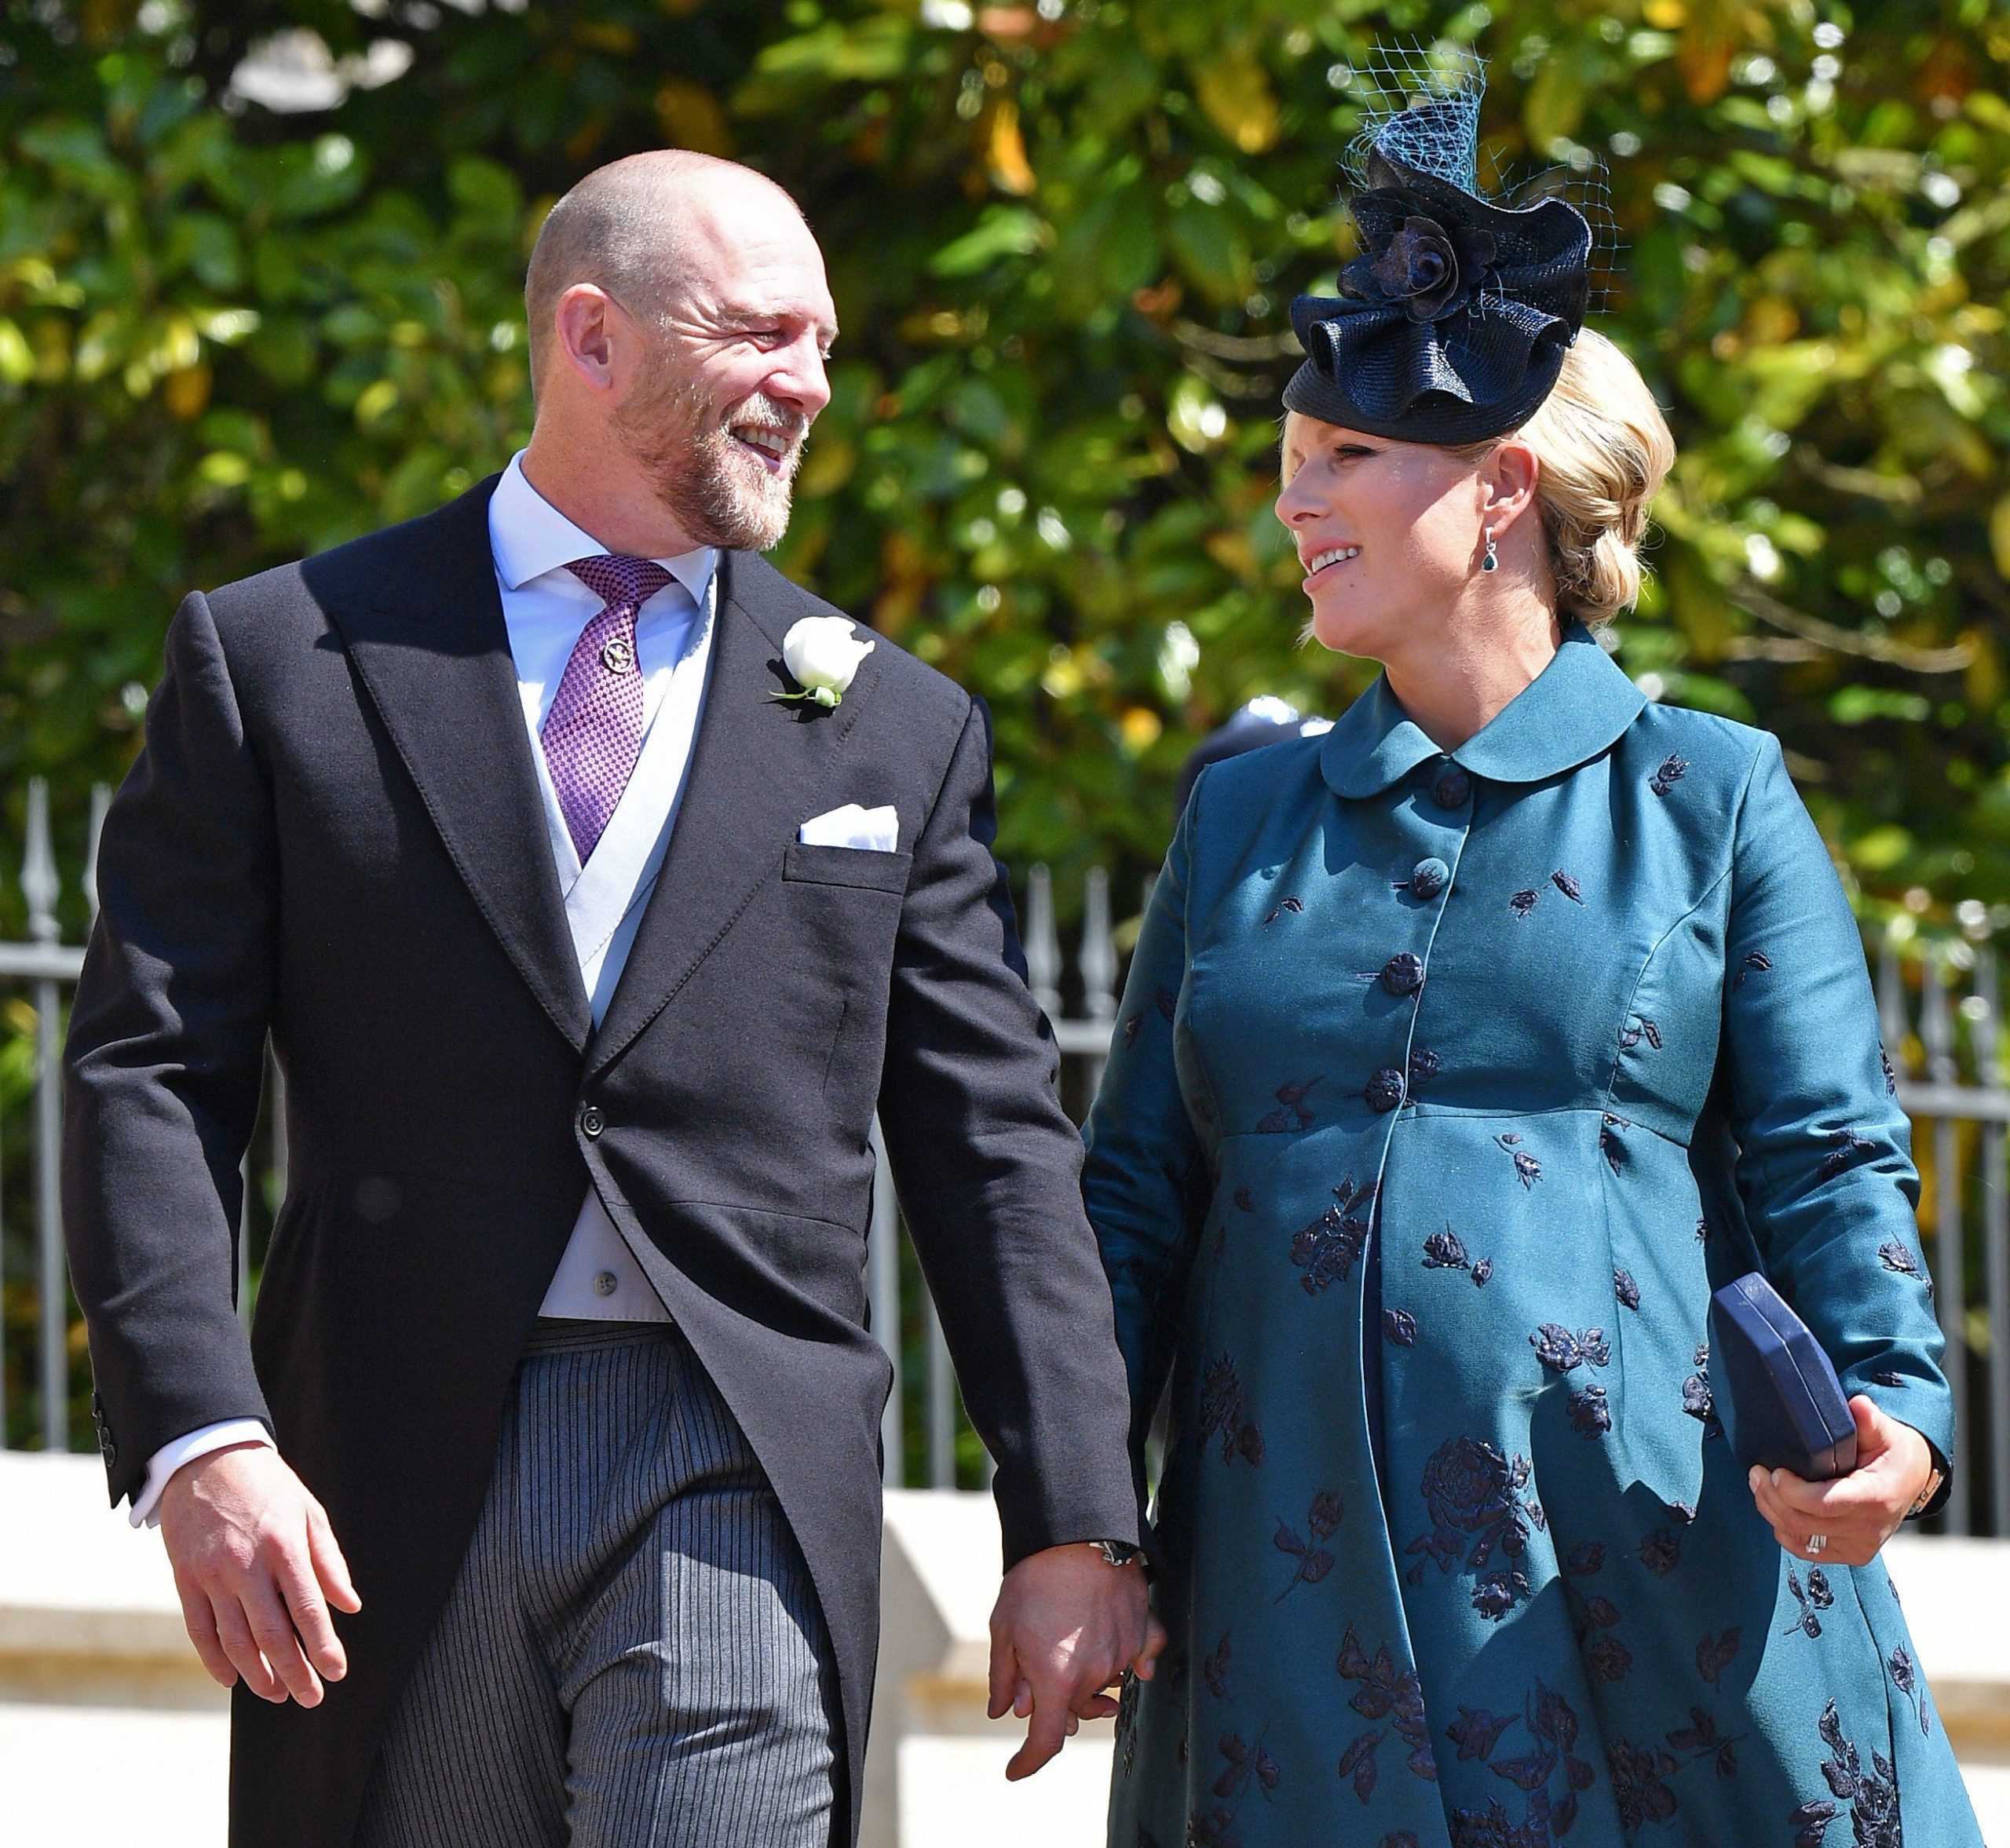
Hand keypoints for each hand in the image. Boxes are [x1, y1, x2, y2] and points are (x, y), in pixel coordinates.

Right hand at [158, 1442, 361, 1706]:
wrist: (208, 1458)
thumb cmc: (269, 1487)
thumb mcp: (309, 1512)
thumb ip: (329, 1562)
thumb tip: (349, 1605)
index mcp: (284, 1546)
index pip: (306, 1609)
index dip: (323, 1646)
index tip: (336, 1672)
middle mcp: (246, 1565)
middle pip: (271, 1634)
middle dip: (294, 1671)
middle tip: (311, 1698)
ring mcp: (211, 1575)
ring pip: (234, 1640)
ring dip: (257, 1674)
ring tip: (278, 1693)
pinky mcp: (185, 1579)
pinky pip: (200, 1630)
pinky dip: (215, 1660)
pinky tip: (232, 1679)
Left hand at [986, 1542, 1165, 1780]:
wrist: (1077, 1531)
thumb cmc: (1033, 1579)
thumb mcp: (1004, 1626)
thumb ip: (1004, 1675)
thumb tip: (1003, 1711)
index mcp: (1056, 1679)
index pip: (1046, 1741)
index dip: (1028, 1762)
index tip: (1015, 1770)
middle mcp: (1094, 1675)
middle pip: (1077, 1710)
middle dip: (1057, 1707)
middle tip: (1039, 1683)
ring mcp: (1123, 1653)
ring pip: (1105, 1685)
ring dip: (1089, 1682)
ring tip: (1072, 1652)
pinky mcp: (1142, 1630)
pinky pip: (1143, 1657)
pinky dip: (1135, 1664)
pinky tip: (1129, 1665)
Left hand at [1748, 1396, 1934, 1567]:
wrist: (1911, 1480)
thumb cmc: (1894, 1454)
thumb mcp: (1886, 1432)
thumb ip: (1869, 1420)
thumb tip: (1859, 1406)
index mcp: (1875, 1497)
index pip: (1824, 1504)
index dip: (1792, 1491)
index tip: (1775, 1471)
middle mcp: (1869, 1528)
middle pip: (1804, 1522)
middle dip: (1772, 1497)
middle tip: (1757, 1473)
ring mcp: (1859, 1545)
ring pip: (1800, 1538)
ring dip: (1772, 1512)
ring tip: (1761, 1485)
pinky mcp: (1850, 1554)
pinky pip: (1806, 1549)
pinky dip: (1785, 1531)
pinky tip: (1777, 1509)